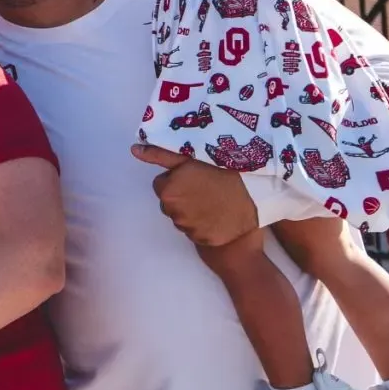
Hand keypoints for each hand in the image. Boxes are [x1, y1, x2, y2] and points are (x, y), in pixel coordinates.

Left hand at [132, 144, 260, 247]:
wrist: (255, 195)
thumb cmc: (223, 172)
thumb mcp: (191, 159)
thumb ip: (160, 155)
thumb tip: (134, 150)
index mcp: (167, 189)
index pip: (161, 184)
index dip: (177, 180)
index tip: (194, 177)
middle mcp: (172, 210)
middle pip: (169, 202)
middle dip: (182, 196)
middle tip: (205, 188)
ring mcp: (187, 227)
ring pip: (182, 217)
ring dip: (192, 211)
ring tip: (214, 200)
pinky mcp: (201, 239)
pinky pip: (196, 232)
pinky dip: (203, 225)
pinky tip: (218, 215)